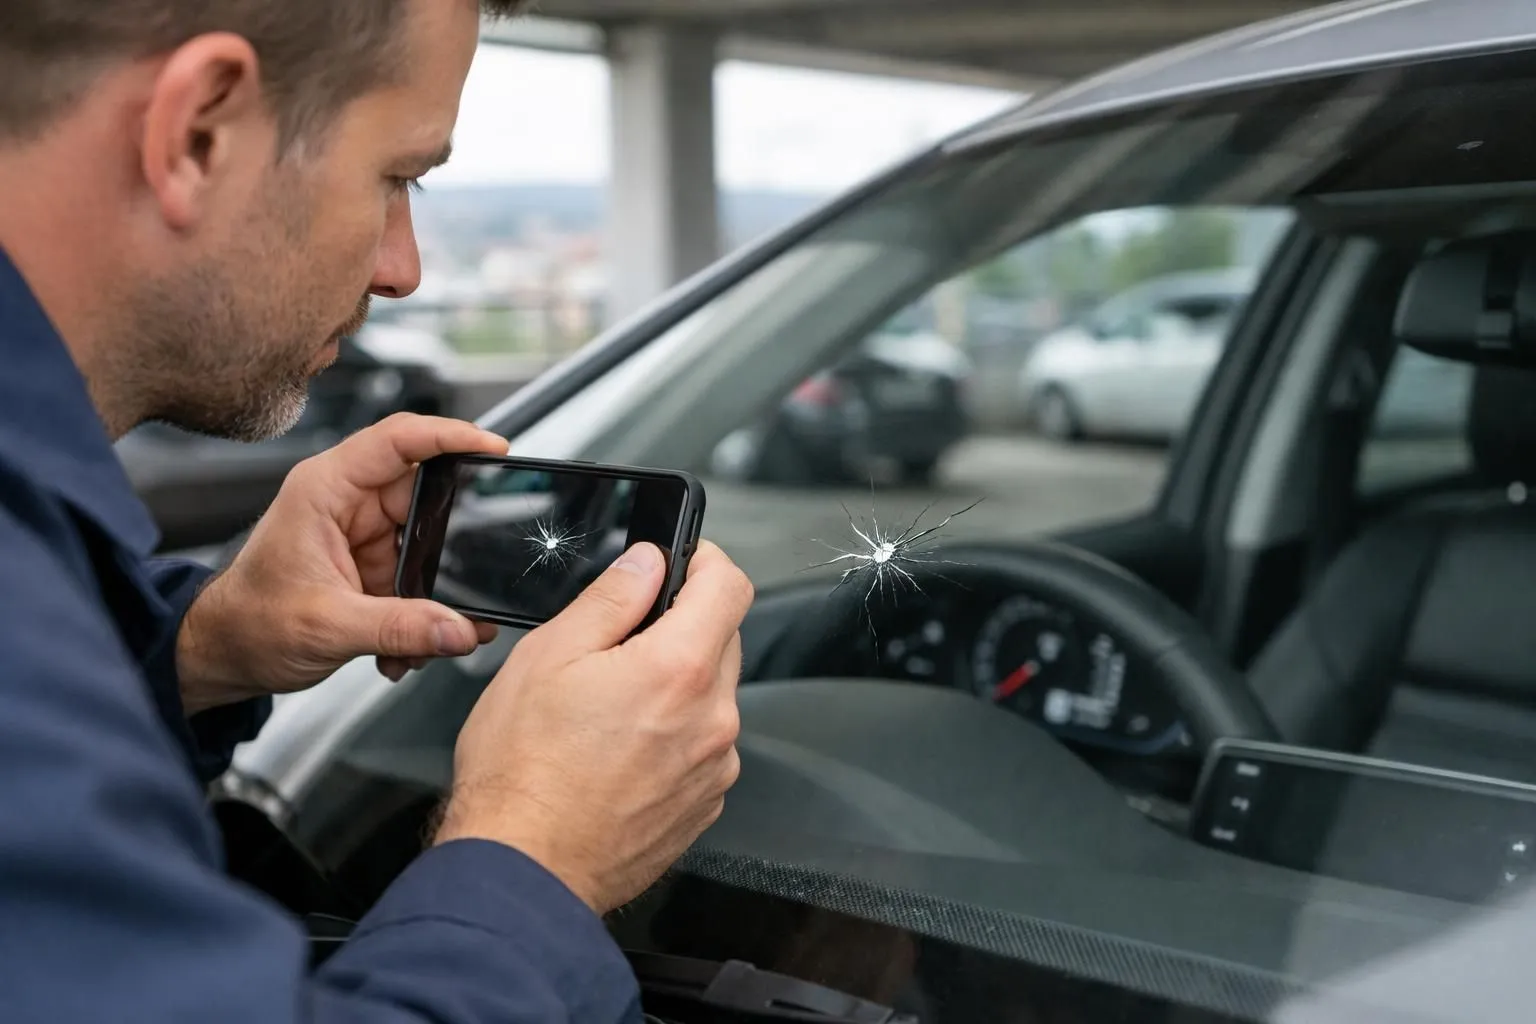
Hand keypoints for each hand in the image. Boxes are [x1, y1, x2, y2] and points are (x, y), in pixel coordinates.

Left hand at [175, 413, 507, 713]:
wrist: (225, 655)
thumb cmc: (248, 623)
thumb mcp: (327, 626)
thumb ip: (400, 628)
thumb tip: (460, 629)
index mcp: (325, 489)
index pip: (398, 440)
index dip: (450, 435)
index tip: (493, 447)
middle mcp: (346, 502)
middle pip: (426, 492)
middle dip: (457, 535)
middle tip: (482, 561)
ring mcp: (362, 533)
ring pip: (430, 539)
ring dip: (438, 587)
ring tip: (436, 624)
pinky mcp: (372, 564)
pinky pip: (420, 574)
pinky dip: (425, 609)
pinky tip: (413, 641)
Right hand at [435, 539, 753, 913]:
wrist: (524, 869)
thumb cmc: (522, 772)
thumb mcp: (550, 656)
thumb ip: (611, 599)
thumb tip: (647, 563)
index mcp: (680, 669)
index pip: (731, 587)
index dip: (707, 561)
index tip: (682, 561)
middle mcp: (713, 719)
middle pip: (723, 640)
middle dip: (682, 626)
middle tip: (619, 643)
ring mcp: (714, 767)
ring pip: (712, 696)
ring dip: (677, 686)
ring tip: (609, 709)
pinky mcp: (704, 803)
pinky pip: (702, 746)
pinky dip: (674, 735)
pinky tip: (619, 751)